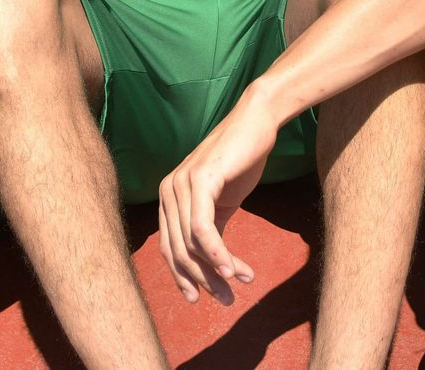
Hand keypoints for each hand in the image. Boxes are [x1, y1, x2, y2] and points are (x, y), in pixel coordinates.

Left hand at [158, 98, 272, 303]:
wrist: (257, 125)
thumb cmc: (240, 161)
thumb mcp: (222, 201)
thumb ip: (210, 228)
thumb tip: (210, 265)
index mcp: (168, 197)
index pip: (168, 248)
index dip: (183, 277)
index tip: (200, 298)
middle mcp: (167, 190)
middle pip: (177, 251)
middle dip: (201, 280)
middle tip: (226, 299)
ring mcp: (180, 184)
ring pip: (190, 244)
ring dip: (215, 271)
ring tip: (237, 286)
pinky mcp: (200, 180)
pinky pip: (203, 229)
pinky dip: (218, 254)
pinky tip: (233, 269)